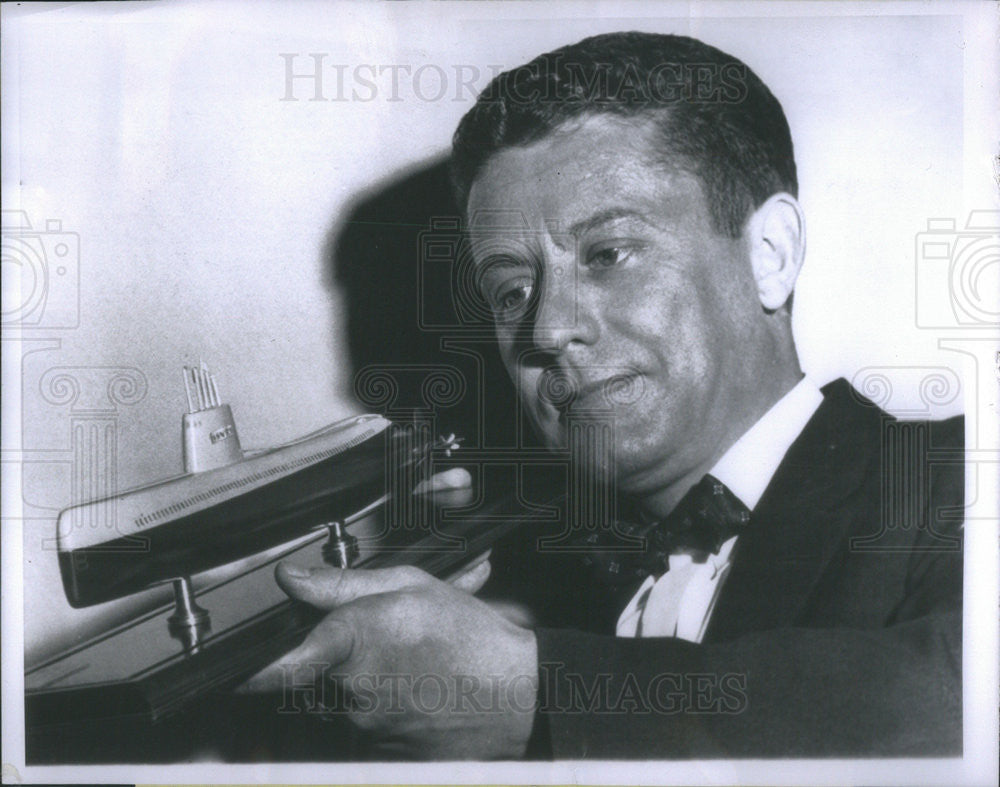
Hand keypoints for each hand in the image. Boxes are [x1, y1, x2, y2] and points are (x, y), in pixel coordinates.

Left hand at [241, 562, 538, 759]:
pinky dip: (380, 707)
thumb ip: (344, 585)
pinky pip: (361, 724)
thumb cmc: (473, 640)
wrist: (518, 697)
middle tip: (378, 642)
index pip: (281, 662)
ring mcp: (364, 727)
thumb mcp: (413, 587)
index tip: (234, 669)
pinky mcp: (378, 752)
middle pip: (310, 675)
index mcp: (355, 640)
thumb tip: (295, 579)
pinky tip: (416, 687)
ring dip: (361, 681)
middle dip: (331, 659)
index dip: (251, 669)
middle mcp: (352, 690)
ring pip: (338, 699)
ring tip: (409, 663)